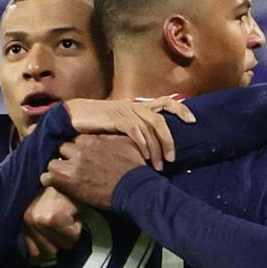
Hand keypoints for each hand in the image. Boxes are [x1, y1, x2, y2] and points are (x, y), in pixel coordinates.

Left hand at [22, 187, 83, 262]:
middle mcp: (29, 222)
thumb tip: (37, 262)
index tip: (57, 242)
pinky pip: (73, 235)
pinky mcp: (55, 218)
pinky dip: (78, 226)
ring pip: (64, 244)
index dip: (48, 253)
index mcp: (24, 222)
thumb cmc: (60, 195)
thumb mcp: (45, 214)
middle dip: (62, 240)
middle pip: (51, 252)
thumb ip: (40, 236)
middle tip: (65, 222)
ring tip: (68, 216)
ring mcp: (41, 220)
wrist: (70, 174)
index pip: (35, 255)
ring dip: (72, 233)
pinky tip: (73, 212)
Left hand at [41, 134, 145, 209]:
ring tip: (64, 177)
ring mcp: (73, 165)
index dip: (75, 147)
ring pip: (52, 162)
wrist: (136, 187)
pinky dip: (50, 181)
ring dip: (57, 169)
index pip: (73, 137)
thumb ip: (114, 136)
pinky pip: (46, 178)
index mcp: (92, 138)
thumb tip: (115, 130)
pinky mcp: (68, 182)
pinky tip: (58, 185)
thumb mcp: (128, 143)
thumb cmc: (136, 167)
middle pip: (61, 148)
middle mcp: (79, 149)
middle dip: (65, 156)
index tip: (78, 153)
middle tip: (72, 166)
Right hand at [63, 96, 194, 170]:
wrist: (74, 116)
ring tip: (159, 165)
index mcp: (138, 105)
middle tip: (172, 159)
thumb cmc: (98, 124)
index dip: (181, 109)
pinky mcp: (116, 118)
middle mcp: (135, 106)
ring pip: (150, 127)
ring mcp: (125, 111)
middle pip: (161, 119)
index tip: (192, 121)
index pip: (166, 102)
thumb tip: (151, 147)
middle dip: (169, 140)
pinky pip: (135, 131)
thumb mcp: (121, 126)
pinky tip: (144, 157)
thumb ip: (136, 131)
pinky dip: (142, 144)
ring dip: (157, 148)